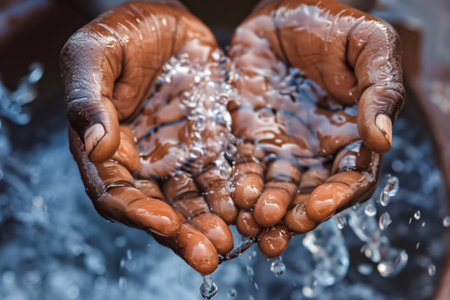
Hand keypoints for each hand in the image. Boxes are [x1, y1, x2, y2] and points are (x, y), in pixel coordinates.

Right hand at [61, 2, 235, 274]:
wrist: (167, 17)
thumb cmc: (123, 31)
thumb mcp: (95, 55)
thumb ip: (89, 100)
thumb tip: (97, 147)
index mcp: (107, 147)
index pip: (117, 193)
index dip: (138, 213)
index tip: (164, 223)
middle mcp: (143, 160)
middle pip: (159, 207)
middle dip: (183, 234)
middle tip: (207, 255)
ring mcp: (178, 154)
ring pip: (194, 199)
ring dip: (211, 223)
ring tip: (233, 241)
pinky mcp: (208, 144)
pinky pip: (221, 175)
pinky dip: (233, 196)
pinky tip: (249, 211)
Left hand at [228, 0, 403, 256]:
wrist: (282, 12)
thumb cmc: (330, 25)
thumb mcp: (369, 45)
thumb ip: (381, 90)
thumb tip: (382, 140)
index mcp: (352, 135)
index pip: (351, 178)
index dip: (338, 197)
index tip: (318, 207)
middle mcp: (317, 149)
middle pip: (309, 195)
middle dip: (295, 214)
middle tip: (279, 225)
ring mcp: (281, 146)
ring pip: (275, 189)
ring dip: (266, 210)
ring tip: (253, 222)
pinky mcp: (249, 137)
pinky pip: (244, 168)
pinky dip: (240, 187)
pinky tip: (235, 199)